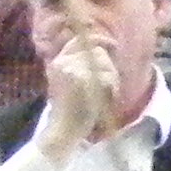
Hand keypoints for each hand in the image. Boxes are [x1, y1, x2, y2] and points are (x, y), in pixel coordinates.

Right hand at [36, 28, 116, 156]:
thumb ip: (80, 64)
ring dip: (112, 77)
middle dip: (108, 64)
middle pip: (97, 51)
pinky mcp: (85, 82)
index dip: (97, 39)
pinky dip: (112, 88)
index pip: (78, 41)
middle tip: (111, 80)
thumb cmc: (70, 108)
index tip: (112, 45)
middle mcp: (63, 64)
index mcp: (57, 62)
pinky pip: (108, 78)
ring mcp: (73, 72)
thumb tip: (102, 47)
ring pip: (105, 64)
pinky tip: (105, 99)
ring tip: (106, 93)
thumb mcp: (67, 81)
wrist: (63, 130)